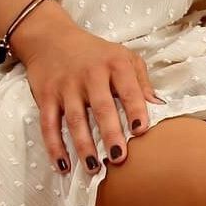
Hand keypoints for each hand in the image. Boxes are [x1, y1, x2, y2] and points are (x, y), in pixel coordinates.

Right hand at [11, 4, 164, 174]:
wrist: (50, 37)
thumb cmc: (97, 55)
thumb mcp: (124, 58)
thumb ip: (142, 82)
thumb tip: (160, 107)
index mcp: (115, 65)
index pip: (128, 89)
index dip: (135, 109)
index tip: (141, 130)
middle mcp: (90, 75)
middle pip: (101, 107)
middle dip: (109, 133)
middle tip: (118, 158)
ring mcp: (66, 86)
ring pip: (74, 119)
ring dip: (83, 145)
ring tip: (93, 167)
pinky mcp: (45, 96)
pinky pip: (48, 124)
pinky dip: (54, 146)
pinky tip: (63, 166)